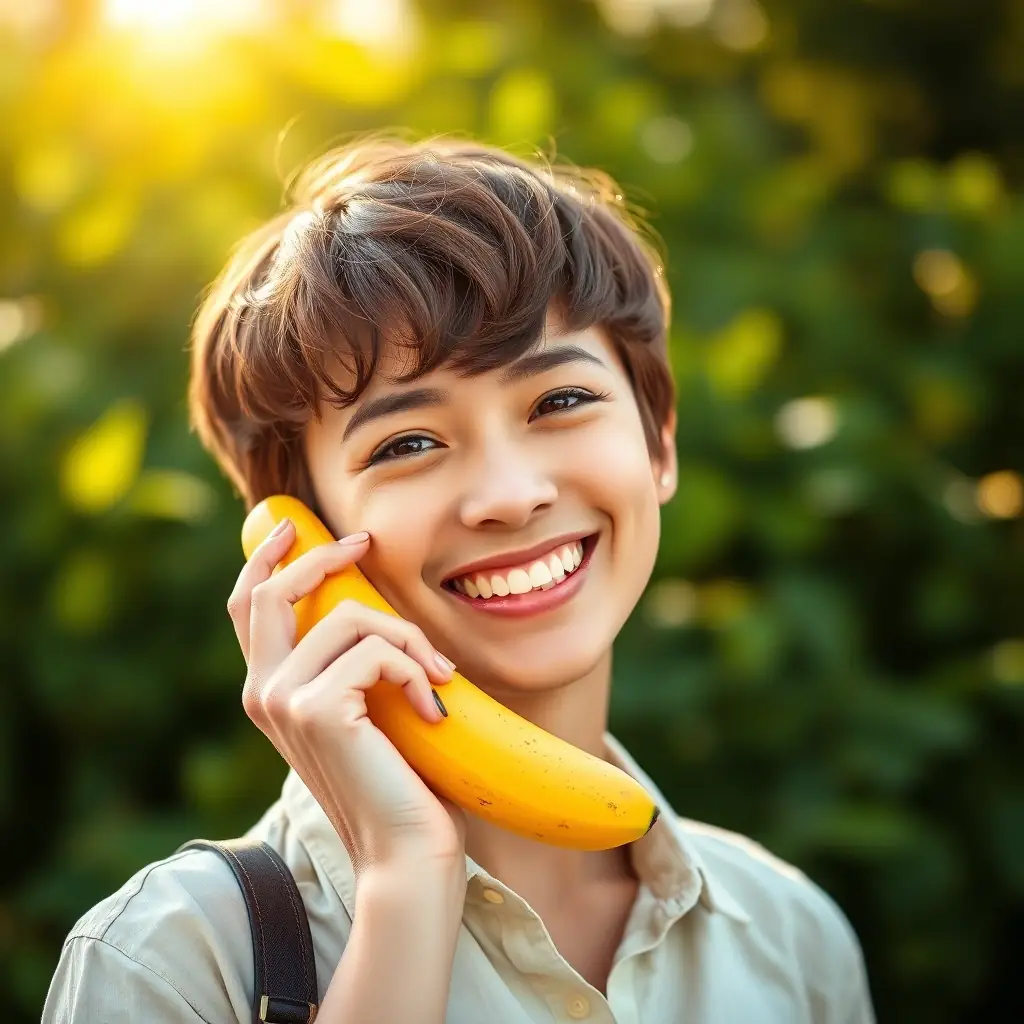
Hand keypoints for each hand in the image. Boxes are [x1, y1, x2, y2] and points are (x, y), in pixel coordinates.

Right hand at [227, 517, 466, 874]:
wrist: (406, 851)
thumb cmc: (398, 780)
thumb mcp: (365, 707)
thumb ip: (348, 662)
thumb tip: (364, 599)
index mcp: (270, 692)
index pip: (248, 608)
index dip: (266, 559)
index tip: (295, 525)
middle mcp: (262, 693)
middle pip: (270, 591)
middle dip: (318, 556)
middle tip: (364, 544)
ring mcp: (282, 700)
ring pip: (350, 617)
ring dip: (408, 638)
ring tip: (436, 677)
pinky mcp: (315, 709)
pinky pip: (376, 650)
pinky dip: (415, 667)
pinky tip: (432, 707)